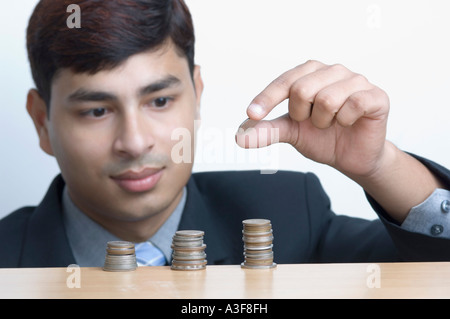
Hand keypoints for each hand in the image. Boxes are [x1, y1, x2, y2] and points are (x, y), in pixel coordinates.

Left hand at [235, 60, 389, 178]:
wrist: (351, 157)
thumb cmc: (321, 137)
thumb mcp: (290, 133)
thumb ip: (266, 131)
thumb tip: (239, 137)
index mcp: (310, 73)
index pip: (285, 82)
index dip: (267, 98)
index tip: (252, 115)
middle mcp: (332, 71)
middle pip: (302, 89)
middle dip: (301, 115)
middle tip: (312, 122)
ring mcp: (356, 81)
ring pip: (326, 99)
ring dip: (323, 122)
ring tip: (331, 124)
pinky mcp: (376, 95)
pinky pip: (353, 105)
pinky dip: (345, 121)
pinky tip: (348, 123)